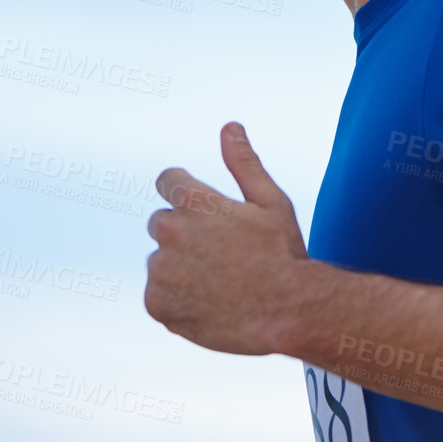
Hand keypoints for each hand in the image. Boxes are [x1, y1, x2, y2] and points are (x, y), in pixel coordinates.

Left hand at [145, 123, 308, 354]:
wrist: (286, 313)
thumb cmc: (283, 253)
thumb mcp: (271, 201)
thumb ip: (244, 163)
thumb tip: (230, 127)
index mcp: (195, 201)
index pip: (167, 180)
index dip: (187, 192)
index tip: (205, 211)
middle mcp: (170, 232)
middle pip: (162, 222)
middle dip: (185, 231)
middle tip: (222, 252)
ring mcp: (161, 271)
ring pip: (161, 260)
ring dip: (179, 266)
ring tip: (218, 281)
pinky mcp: (156, 304)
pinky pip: (158, 293)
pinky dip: (176, 297)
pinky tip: (208, 301)